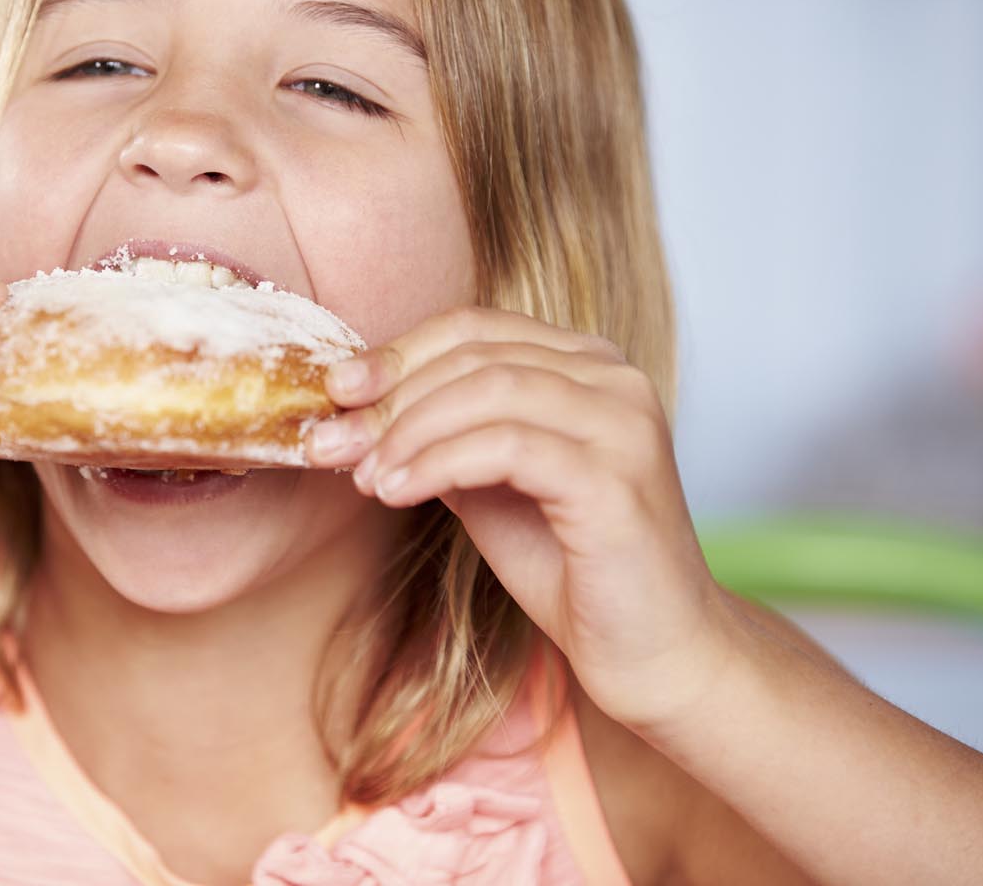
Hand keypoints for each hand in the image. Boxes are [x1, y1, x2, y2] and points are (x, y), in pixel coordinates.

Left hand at [304, 305, 739, 733]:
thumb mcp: (489, 484)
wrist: (653, 653)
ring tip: (361, 475)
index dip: (397, 352)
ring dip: (407, 431)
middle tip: (329, 440)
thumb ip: (442, 434)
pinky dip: (438, 463)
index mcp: (587, 365)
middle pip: (476, 354)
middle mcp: (615, 379)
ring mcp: (623, 424)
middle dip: (389, 396)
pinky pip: (506, 447)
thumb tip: (357, 408)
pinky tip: (396, 491)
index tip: (335, 388)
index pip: (475, 328)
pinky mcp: (616, 479)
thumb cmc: (571, 567)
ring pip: (489, 390)